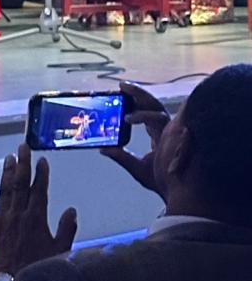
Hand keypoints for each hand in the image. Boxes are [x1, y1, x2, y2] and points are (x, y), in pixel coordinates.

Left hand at [0, 143, 76, 275]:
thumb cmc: (39, 268)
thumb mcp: (60, 252)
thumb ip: (66, 230)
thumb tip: (71, 210)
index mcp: (36, 218)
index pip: (39, 190)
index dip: (41, 174)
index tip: (42, 160)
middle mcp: (19, 214)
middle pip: (21, 183)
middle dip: (22, 163)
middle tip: (22, 146)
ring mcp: (3, 219)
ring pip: (5, 190)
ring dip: (6, 172)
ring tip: (8, 157)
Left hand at [101, 81, 170, 196]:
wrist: (178, 195)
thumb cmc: (162, 182)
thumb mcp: (137, 168)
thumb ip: (121, 157)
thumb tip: (103, 149)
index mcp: (158, 134)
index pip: (147, 112)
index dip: (136, 102)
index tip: (121, 93)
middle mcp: (165, 130)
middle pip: (153, 105)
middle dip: (139, 93)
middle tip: (121, 85)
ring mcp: (171, 131)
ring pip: (157, 107)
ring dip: (141, 97)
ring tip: (124, 91)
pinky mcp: (173, 136)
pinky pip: (159, 120)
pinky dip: (144, 116)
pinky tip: (128, 118)